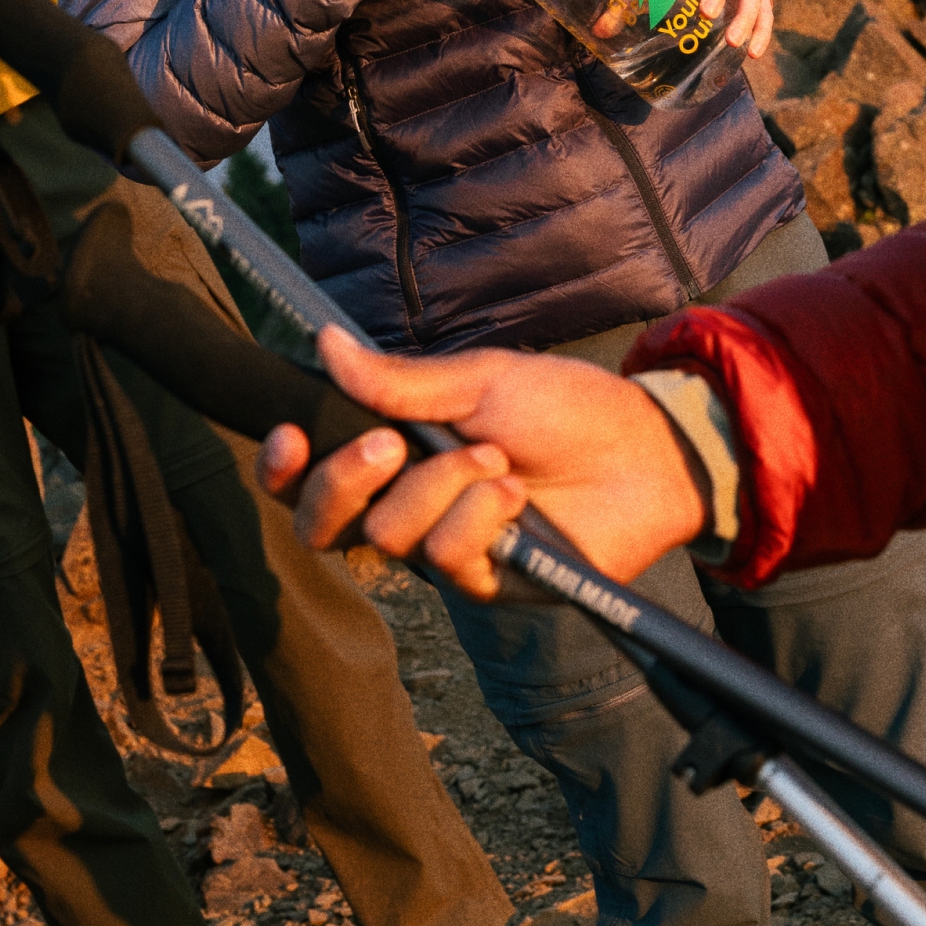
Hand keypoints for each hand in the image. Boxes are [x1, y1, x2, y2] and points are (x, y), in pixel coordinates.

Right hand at [256, 325, 709, 598]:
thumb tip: (326, 343)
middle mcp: (406, 505)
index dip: (282, 468)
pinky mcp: (483, 582)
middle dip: (344, 480)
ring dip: (441, 485)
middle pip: (322, 523)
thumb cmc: (564, 407)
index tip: (289, 436)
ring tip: (498, 458)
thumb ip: (400, 380)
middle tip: (391, 443)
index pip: (308, 477)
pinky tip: (516, 496)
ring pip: (388, 534)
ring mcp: (442, 548)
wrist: (643, 451)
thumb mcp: (479, 380)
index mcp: (395, 451)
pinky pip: (446, 557)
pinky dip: (478, 515)